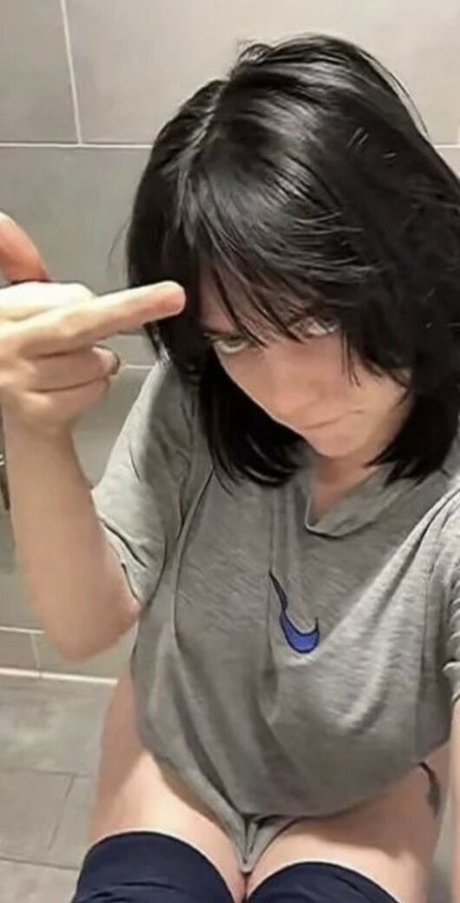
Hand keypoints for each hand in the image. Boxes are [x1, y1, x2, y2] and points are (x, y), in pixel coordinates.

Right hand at [0, 213, 183, 432]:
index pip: (65, 298)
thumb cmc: (23, 352)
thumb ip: (15, 261)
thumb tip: (4, 222)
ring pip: (91, 364)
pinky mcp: (34, 413)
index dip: (110, 301)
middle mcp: (3, 344)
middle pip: (78, 324)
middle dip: (129, 310)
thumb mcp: (19, 302)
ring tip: (77, 365)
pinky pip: (90, 393)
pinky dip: (94, 391)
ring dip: (101, 364)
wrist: (8, 416)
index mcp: (1, 310)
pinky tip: (73, 389)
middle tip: (172, 297)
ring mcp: (15, 381)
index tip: (158, 292)